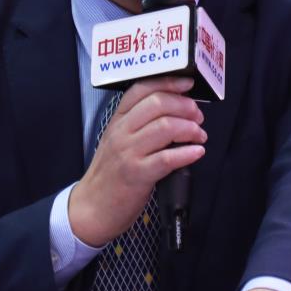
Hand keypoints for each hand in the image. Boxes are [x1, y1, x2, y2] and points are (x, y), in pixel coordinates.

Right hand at [68, 76, 205, 247]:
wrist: (91, 208)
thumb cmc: (110, 175)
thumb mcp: (118, 141)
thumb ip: (139, 123)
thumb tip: (175, 109)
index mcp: (118, 120)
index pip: (142, 89)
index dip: (168, 82)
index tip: (188, 84)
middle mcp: (121, 132)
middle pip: (157, 104)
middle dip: (185, 106)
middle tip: (198, 116)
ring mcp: (128, 153)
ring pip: (165, 127)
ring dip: (190, 129)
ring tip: (199, 136)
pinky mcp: (137, 174)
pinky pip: (167, 158)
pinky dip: (187, 153)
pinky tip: (197, 152)